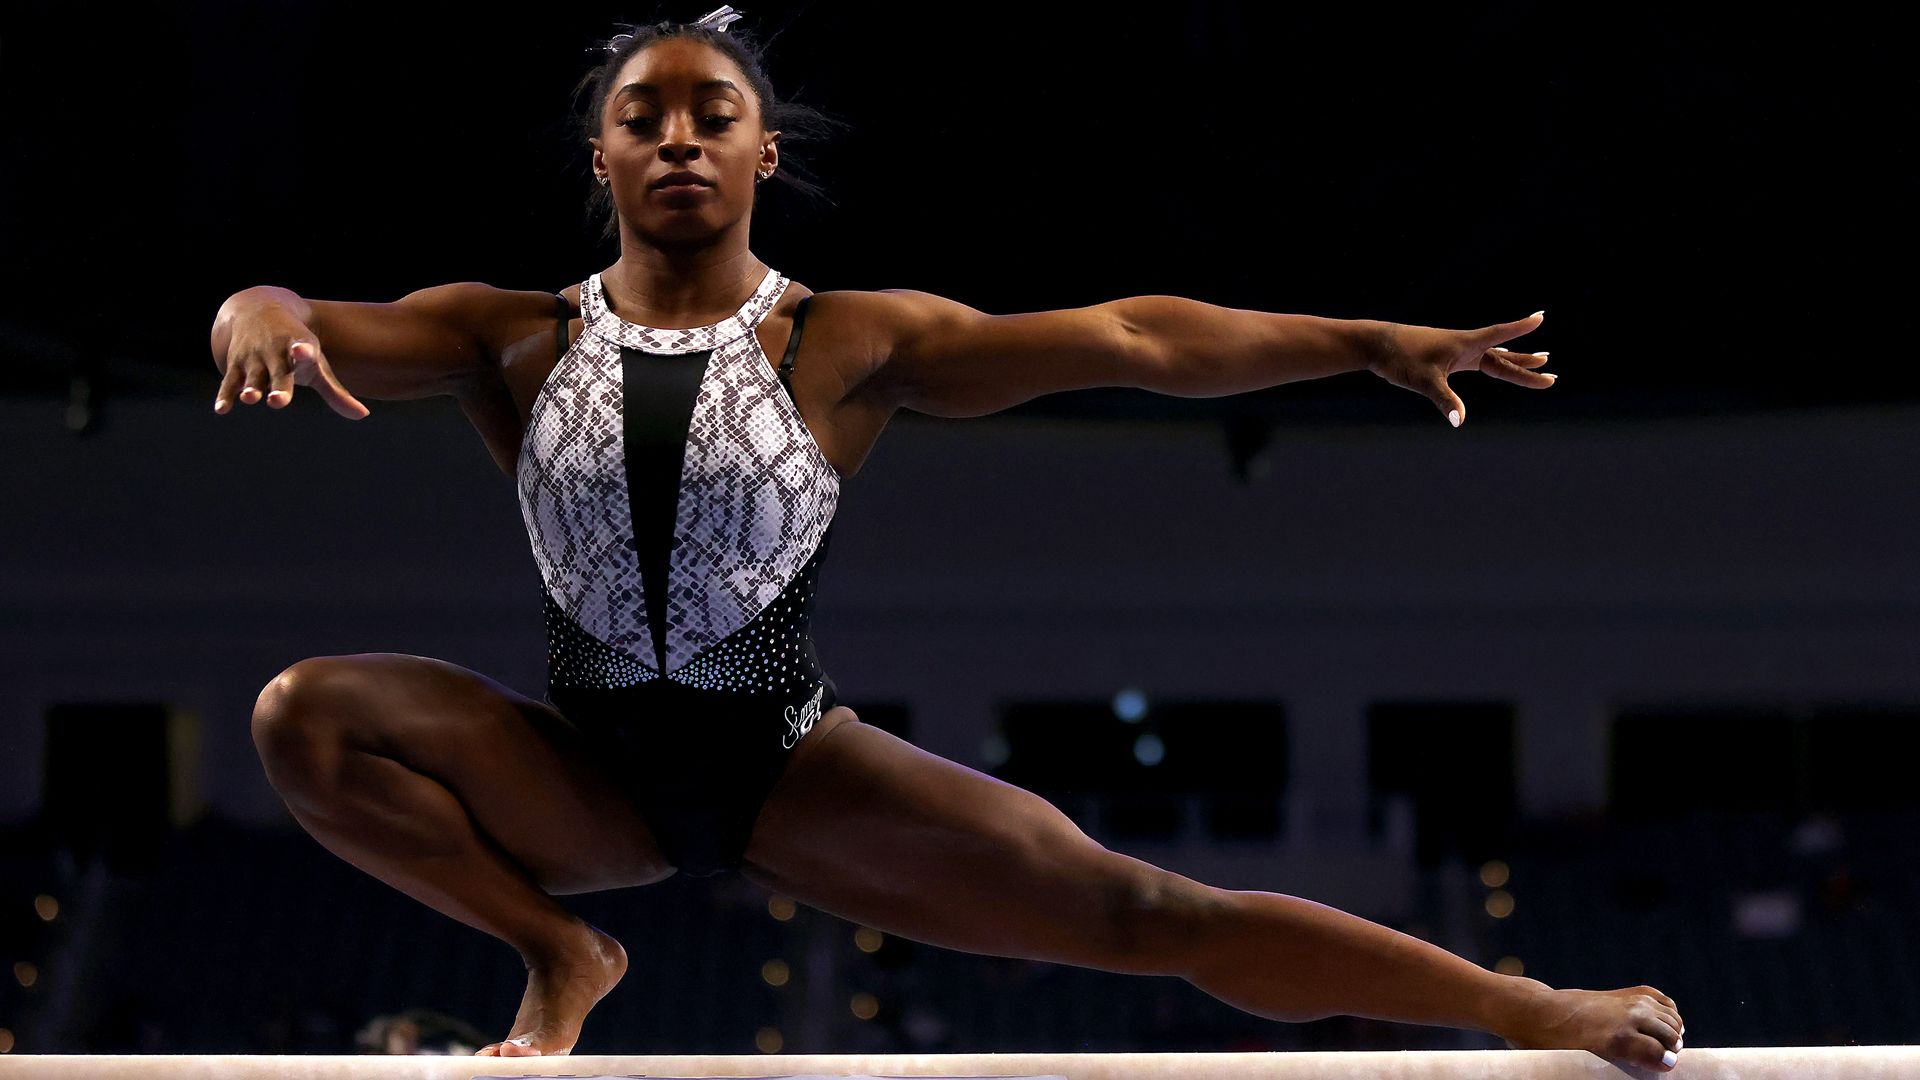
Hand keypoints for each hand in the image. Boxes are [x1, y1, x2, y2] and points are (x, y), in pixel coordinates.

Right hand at [214, 303, 369, 419]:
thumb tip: (363, 415)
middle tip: (277, 401)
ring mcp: (254, 358)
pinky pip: (229, 382)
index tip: (302, 350)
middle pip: (277, 372)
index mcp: (300, 348)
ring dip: (250, 389)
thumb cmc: (297, 346)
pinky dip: (225, 395)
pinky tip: (221, 410)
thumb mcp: (316, 364)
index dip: (303, 351)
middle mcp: (275, 352)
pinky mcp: (235, 363)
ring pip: (251, 377)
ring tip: (249, 399)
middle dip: (277, 386)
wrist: (258, 310)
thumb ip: (336, 392)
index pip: (303, 349)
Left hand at [1365, 311, 1552, 427]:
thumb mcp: (1423, 380)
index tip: (1541, 316)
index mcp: (1464, 344)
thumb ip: (1444, 400)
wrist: (1374, 344)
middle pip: (1503, 355)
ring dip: (1514, 360)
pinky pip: (1476, 360)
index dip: (1520, 328)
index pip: (1499, 334)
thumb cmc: (1399, 358)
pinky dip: (1492, 362)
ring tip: (1538, 360)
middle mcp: (1463, 345)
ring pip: (1492, 356)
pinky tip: (1495, 362)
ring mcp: (1455, 351)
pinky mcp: (1445, 357)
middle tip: (1550, 367)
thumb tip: (1460, 420)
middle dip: (1527, 363)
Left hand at [1496, 979, 1686, 1072]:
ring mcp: (1631, 1001)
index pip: (1662, 1056)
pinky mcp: (1629, 992)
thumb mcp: (1586, 1061)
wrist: (1544, 1012)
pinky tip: (1662, 1024)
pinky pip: (1661, 1001)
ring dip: (1672, 1032)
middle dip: (1671, 1050)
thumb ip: (1619, 1064)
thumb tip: (1648, 1062)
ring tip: (1662, 1044)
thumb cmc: (1560, 1045)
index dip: (1666, 1065)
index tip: (1663, 1068)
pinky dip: (1668, 1013)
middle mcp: (1629, 1017)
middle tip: (1660, 1059)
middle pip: (1671, 1036)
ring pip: (1670, 1018)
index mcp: (1619, 1039)